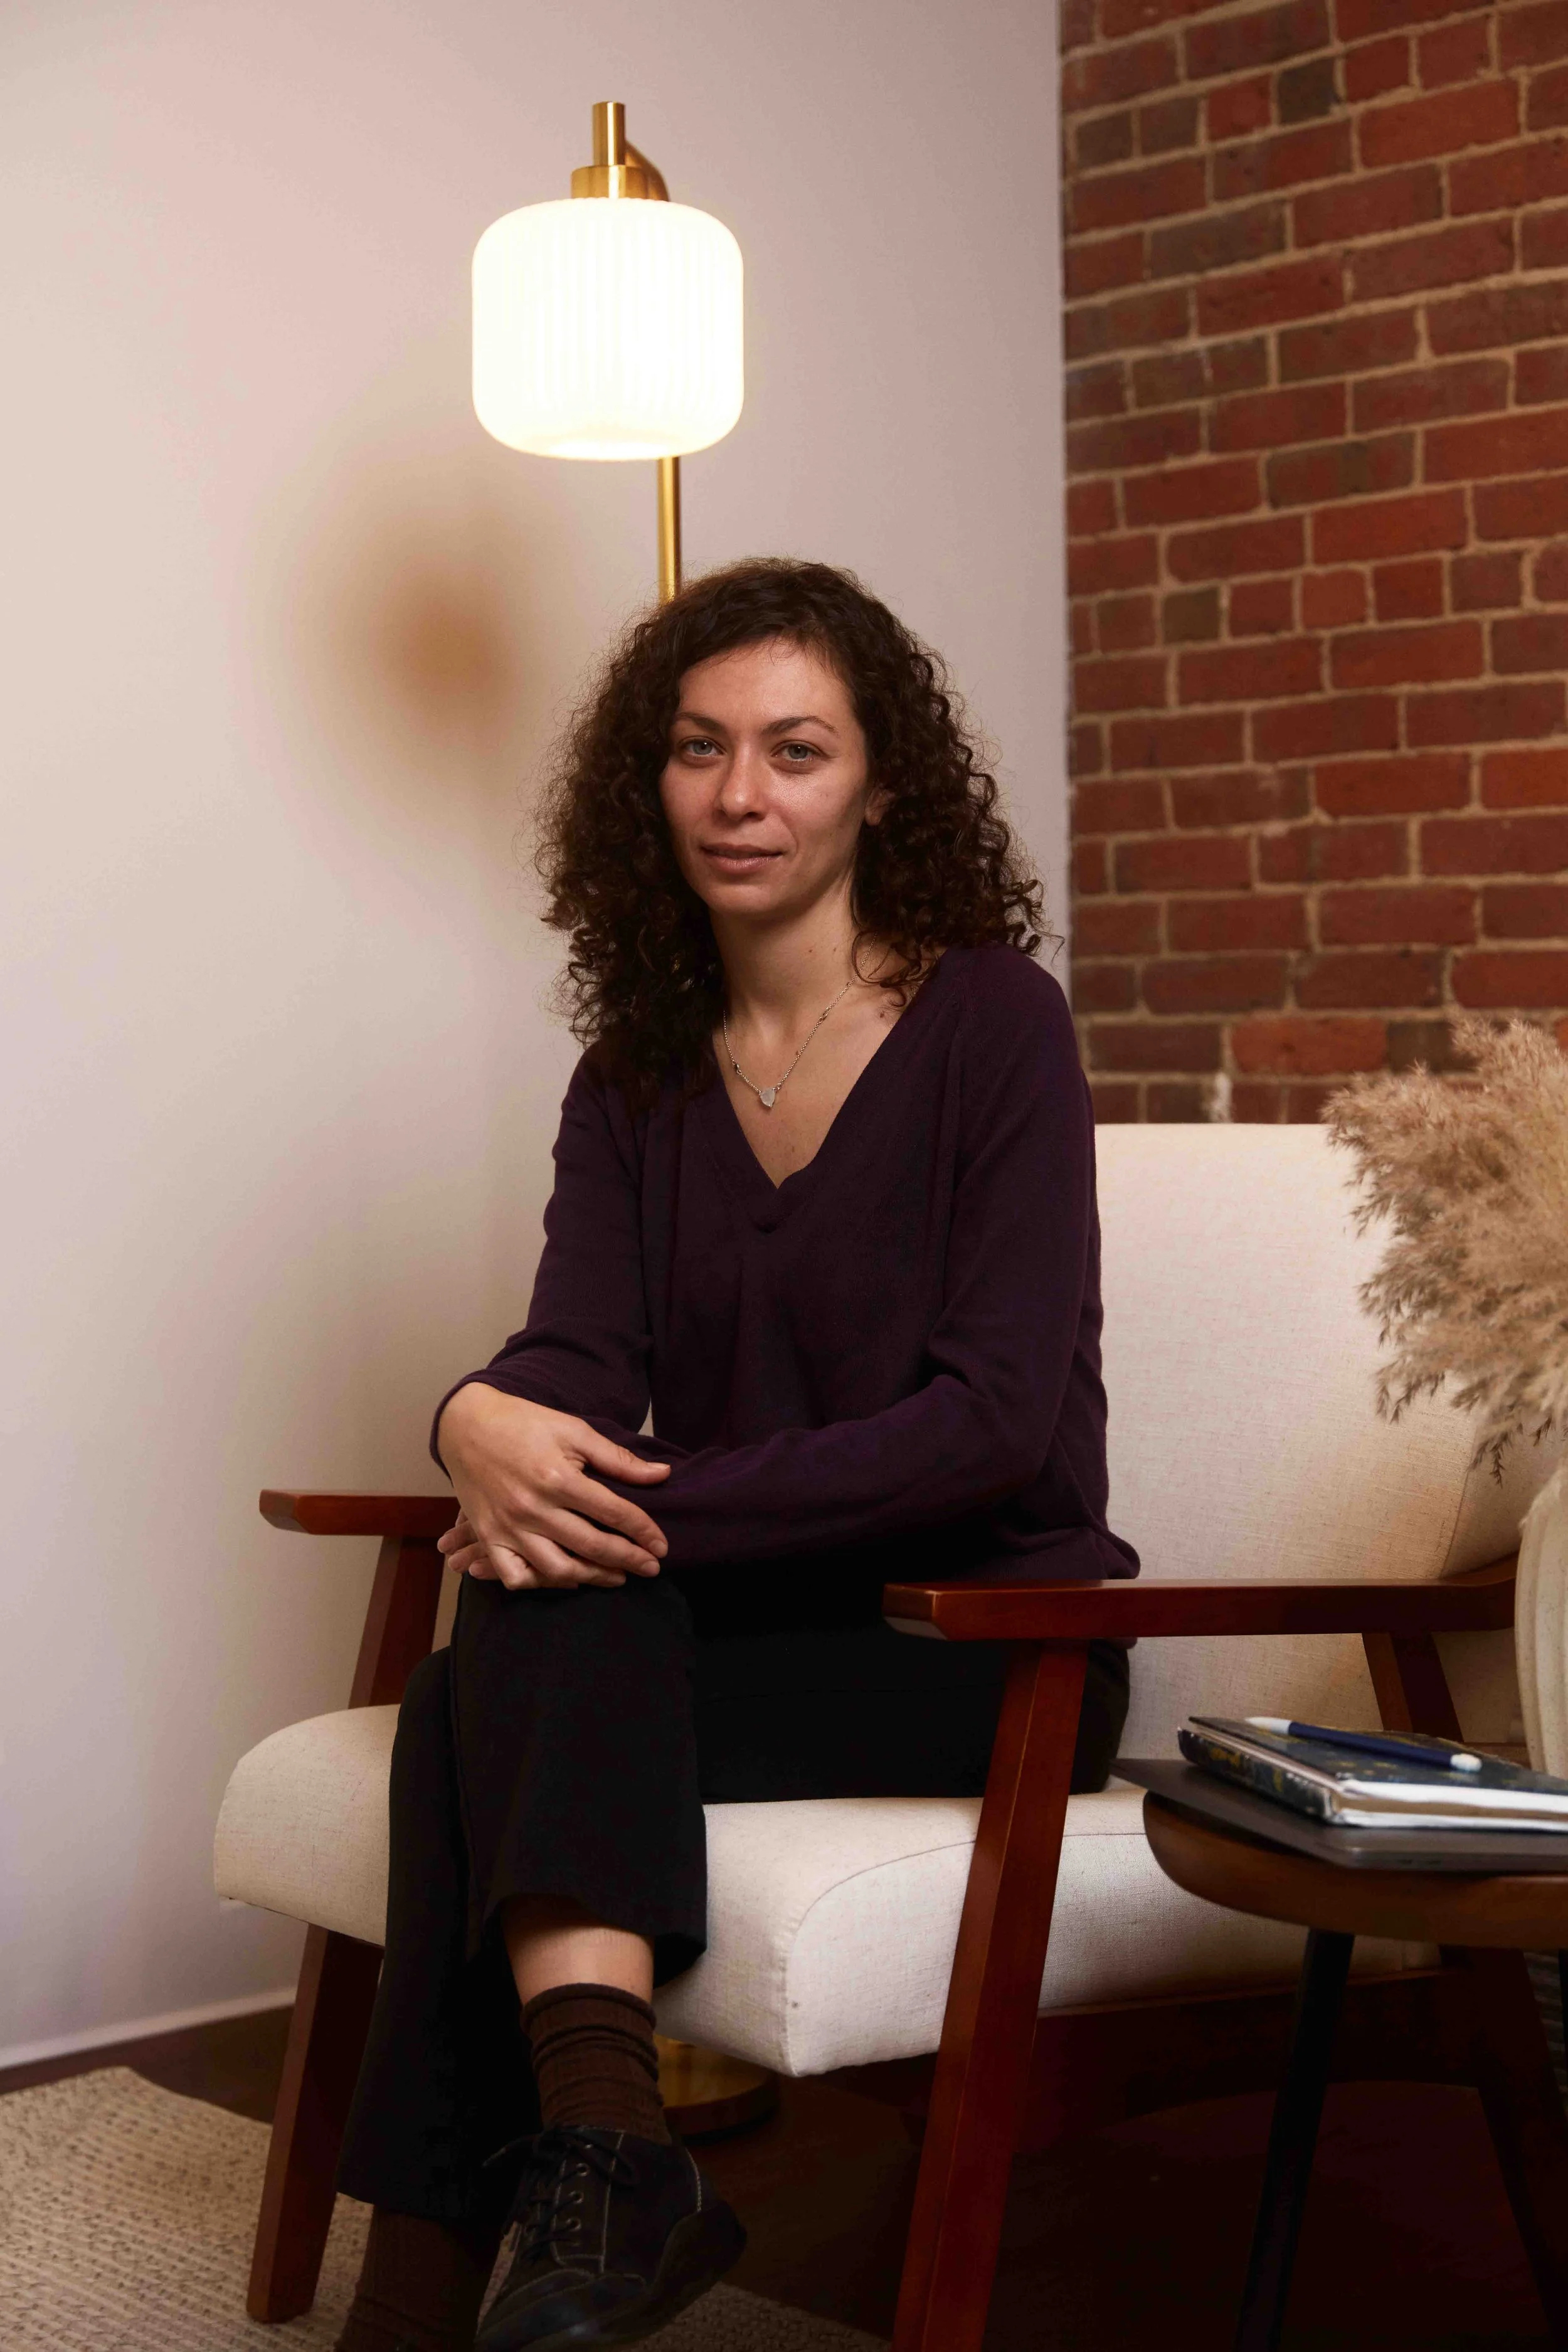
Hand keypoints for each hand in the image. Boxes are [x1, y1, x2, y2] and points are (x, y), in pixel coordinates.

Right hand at [435, 1383, 669, 1590]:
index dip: (643, 1531)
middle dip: (628, 1560)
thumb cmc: (525, 1424)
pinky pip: (515, 1575)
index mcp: (558, 1478)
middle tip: (651, 1568)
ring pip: (556, 1568)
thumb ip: (617, 1458)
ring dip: (592, 1577)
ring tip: (616, 1576)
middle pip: (591, 1545)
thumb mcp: (574, 1430)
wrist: (467, 1425)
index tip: (661, 1545)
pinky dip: (540, 1583)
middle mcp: (533, 1508)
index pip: (613, 1513)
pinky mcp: (489, 1536)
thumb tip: (662, 1474)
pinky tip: (565, 1577)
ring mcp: (508, 1527)